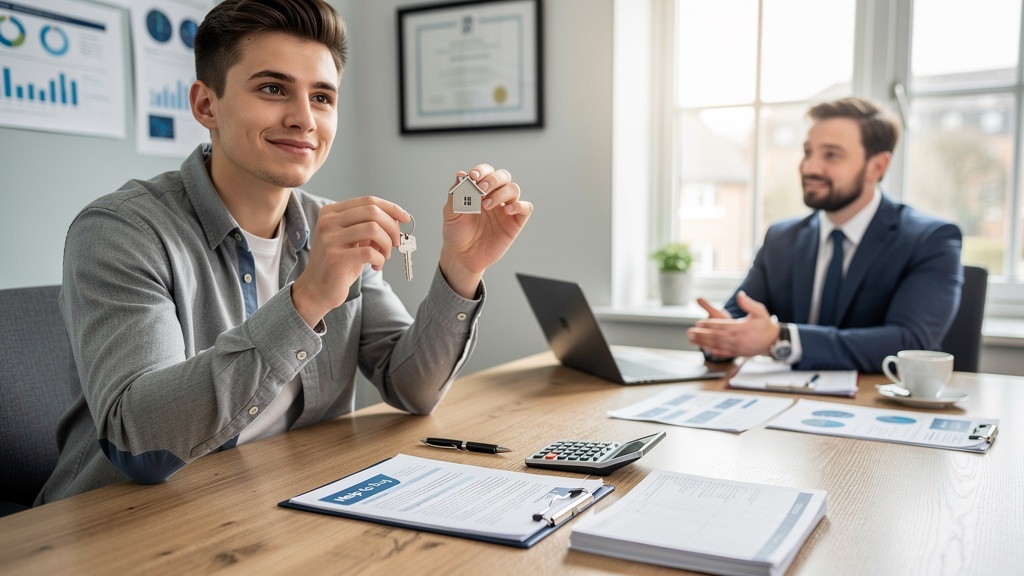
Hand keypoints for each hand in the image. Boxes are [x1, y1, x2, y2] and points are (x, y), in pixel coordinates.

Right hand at [292, 197, 409, 326]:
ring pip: (373, 230)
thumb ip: (369, 226)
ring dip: (387, 244)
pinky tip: (376, 266)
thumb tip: (397, 219)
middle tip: (396, 243)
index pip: (368, 201)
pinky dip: (380, 259)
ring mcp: (330, 239)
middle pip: (372, 212)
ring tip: (384, 256)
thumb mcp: (354, 239)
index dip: (391, 208)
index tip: (405, 218)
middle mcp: (328, 222)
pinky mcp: (335, 258)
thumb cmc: (340, 263)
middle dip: (392, 227)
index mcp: (331, 212)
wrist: (317, 288)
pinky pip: (370, 252)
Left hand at [440, 164, 532, 297]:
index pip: (486, 171)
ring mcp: (505, 208)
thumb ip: (456, 193)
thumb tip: (461, 174)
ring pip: (514, 189)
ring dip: (502, 193)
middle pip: (503, 176)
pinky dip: (519, 205)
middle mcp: (494, 196)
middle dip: (493, 179)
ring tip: (487, 205)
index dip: (482, 171)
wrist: (462, 256)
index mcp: (479, 190)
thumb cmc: (456, 233)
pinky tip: (506, 211)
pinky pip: (526, 207)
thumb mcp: (451, 212)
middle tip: (481, 190)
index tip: (473, 177)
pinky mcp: (515, 222)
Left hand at [686, 291, 779, 357]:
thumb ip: (749, 304)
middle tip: (690, 332)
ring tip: (692, 339)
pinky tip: (704, 349)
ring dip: (703, 342)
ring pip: (717, 345)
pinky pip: (723, 353)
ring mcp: (737, 347)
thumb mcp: (760, 311)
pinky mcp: (738, 353)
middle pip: (716, 336)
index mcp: (742, 328)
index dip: (710, 325)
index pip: (722, 326)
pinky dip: (713, 352)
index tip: (699, 323)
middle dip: (702, 334)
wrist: (773, 341)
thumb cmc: (765, 324)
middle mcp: (738, 339)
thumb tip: (740, 294)